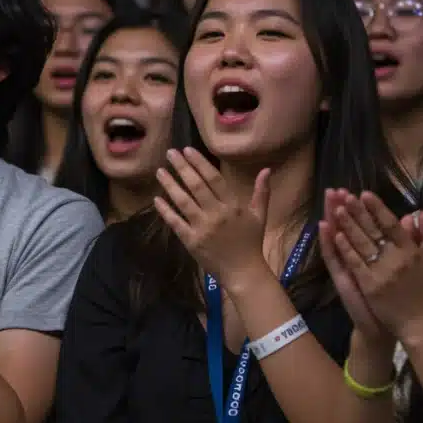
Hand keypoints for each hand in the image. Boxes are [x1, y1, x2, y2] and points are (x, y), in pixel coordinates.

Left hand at [153, 148, 270, 284]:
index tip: (188, 150)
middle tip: (170, 153)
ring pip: (183, 202)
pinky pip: (176, 222)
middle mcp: (217, 214)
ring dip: (170, 185)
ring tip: (160, 171)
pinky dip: (165, 210)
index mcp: (233, 206)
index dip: (200, 163)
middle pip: (196, 186)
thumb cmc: (250, 243)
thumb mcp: (260, 216)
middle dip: (182, 168)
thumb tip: (266, 169)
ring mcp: (202, 228)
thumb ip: (262, 192)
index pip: (214, 179)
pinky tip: (156, 199)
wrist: (243, 272)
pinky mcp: (191, 241)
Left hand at [324, 191, 422, 344]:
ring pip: (361, 244)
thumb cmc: (422, 291)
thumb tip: (419, 212)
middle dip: (358, 212)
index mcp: (411, 252)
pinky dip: (345, 248)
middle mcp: (396, 259)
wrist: (416, 323)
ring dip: (348, 225)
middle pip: (374, 231)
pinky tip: (336, 235)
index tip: (365, 193)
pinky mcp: (369, 286)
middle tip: (345, 195)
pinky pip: (355, 263)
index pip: (392, 225)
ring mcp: (381, 272)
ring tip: (336, 209)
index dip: (377, 208)